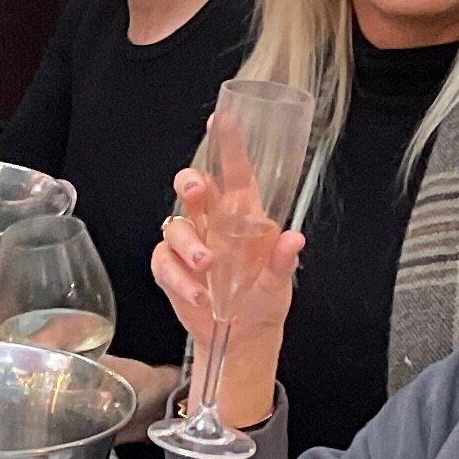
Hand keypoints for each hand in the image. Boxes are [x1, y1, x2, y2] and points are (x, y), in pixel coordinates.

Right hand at [153, 166, 306, 431]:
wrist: (241, 337)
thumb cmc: (264, 301)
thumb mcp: (280, 283)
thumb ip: (283, 262)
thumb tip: (294, 240)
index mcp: (244, 216)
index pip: (235, 172)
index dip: (228, 145)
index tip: (221, 121)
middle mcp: (214, 224)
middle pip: (193, 190)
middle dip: (190, 184)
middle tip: (195, 191)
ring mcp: (190, 245)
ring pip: (175, 226)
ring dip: (188, 245)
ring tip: (206, 269)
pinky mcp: (172, 269)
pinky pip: (164, 263)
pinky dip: (178, 278)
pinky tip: (198, 294)